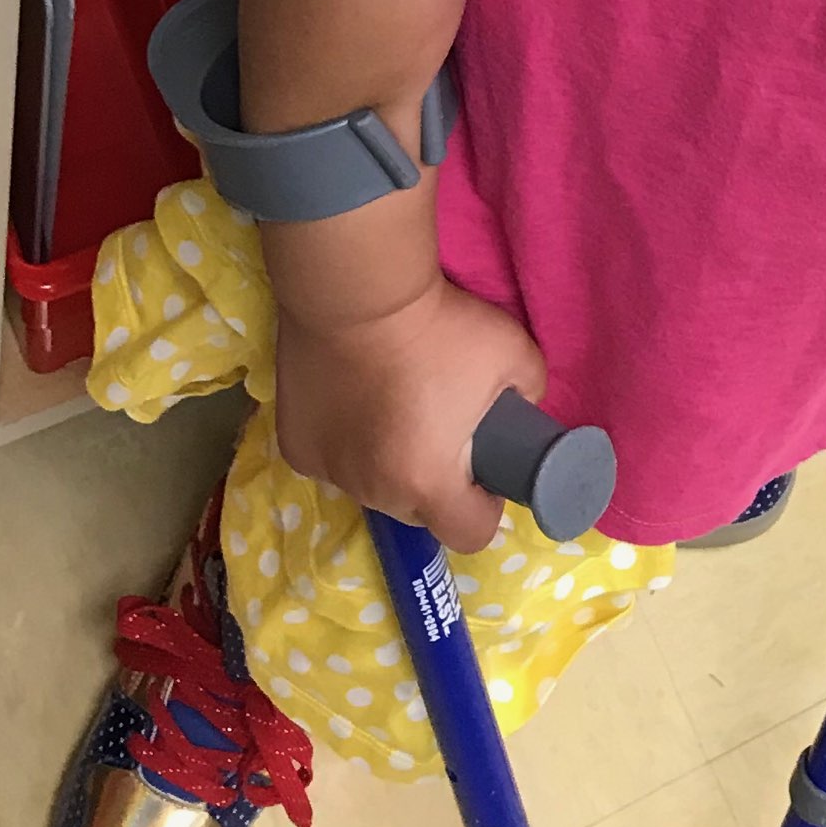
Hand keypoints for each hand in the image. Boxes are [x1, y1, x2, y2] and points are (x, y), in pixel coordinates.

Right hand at [273, 273, 549, 550]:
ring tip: (394, 398)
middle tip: (442, 421)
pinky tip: (353, 391)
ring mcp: (330, 473)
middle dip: (436, 478)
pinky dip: (346, 436)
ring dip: (388, 457)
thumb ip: (530, 391)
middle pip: (418, 507)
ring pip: (372, 482)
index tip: (486, 468)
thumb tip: (523, 404)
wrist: (358, 292)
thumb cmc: (440, 328)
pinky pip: (333, 456)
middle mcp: (376, 492)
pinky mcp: (296, 448)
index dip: (486, 505)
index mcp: (430, 485)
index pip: (471, 534)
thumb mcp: (516, 354)